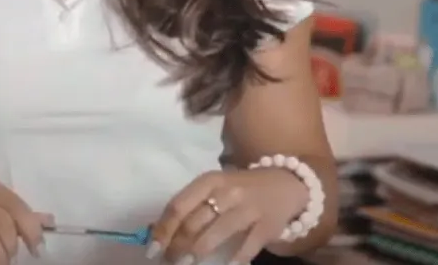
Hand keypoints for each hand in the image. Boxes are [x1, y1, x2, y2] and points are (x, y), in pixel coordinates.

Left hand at [149, 168, 309, 264]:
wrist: (284, 184)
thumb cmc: (238, 188)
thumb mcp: (213, 187)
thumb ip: (190, 205)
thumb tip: (157, 230)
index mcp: (208, 181)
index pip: (178, 206)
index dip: (163, 229)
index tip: (152, 248)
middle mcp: (227, 192)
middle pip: (194, 222)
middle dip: (177, 245)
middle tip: (169, 260)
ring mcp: (249, 208)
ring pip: (217, 233)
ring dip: (197, 252)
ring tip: (186, 264)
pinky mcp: (268, 225)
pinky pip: (247, 246)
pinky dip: (234, 259)